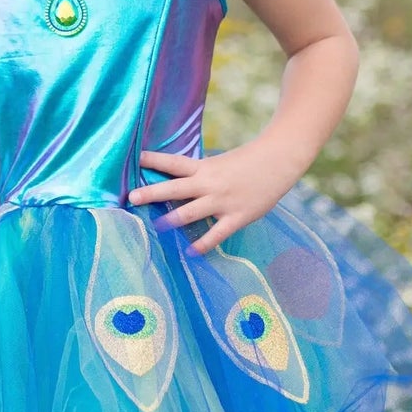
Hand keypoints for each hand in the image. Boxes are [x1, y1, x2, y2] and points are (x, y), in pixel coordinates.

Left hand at [128, 144, 302, 255]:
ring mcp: (222, 201)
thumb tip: (178, 186)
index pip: (174, 162)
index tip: (135, 159)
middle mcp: (209, 184)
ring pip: (190, 212)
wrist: (279, 161)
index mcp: (204, 168)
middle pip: (175, 188)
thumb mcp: (219, 164)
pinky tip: (191, 252)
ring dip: (171, 220)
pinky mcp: (236, 217)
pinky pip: (216, 234)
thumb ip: (201, 175)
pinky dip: (203, 244)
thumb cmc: (248, 162)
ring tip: (156, 227)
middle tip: (132, 197)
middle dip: (152, 193)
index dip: (154, 160)